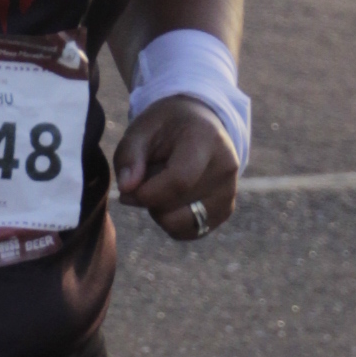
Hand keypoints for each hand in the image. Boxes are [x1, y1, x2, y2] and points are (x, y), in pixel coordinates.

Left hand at [113, 95, 237, 244]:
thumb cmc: (166, 127)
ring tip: (159, 186)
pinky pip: (188, 231)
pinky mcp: (225, 210)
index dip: (147, 193)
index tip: (127, 190)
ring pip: (180, 223)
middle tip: (143, 177)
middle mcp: (225, 167)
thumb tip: (126, 189)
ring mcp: (229, 191)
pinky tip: (169, 198)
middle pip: (175, 204)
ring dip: (159, 212)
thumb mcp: (141, 129)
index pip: (179, 181)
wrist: (199, 125)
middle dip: (148, 198)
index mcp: (206, 138)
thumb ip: (129, 156)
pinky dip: (170, 221)